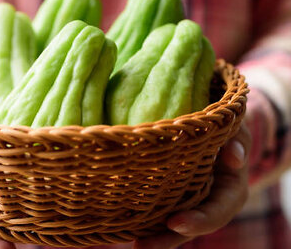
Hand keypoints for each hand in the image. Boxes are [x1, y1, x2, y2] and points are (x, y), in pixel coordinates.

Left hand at [134, 124, 250, 248]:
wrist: (212, 127)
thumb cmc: (223, 126)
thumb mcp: (235, 129)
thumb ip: (237, 140)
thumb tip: (234, 157)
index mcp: (230, 188)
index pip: (219, 210)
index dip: (200, 220)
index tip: (175, 223)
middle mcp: (210, 201)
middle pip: (191, 225)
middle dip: (169, 238)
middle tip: (144, 247)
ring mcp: (189, 201)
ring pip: (173, 224)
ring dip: (155, 237)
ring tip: (134, 245)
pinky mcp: (171, 196)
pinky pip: (159, 211)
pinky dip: (145, 221)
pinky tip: (125, 227)